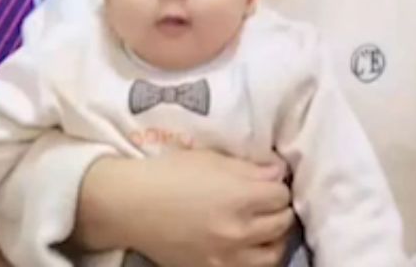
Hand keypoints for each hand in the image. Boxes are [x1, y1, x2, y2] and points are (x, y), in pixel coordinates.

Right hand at [76, 151, 293, 266]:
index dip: (277, 183)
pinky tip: (248, 244)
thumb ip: (249, 167)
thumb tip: (278, 172)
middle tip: (269, 199)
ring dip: (275, 237)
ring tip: (265, 224)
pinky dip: (256, 257)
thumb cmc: (168, 173)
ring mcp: (228, 257)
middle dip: (280, 208)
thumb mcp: (210, 159)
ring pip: (274, 254)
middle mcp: (238, 230)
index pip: (281, 194)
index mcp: (238, 196)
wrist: (132, 205)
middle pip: (282, 223)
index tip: (268, 179)